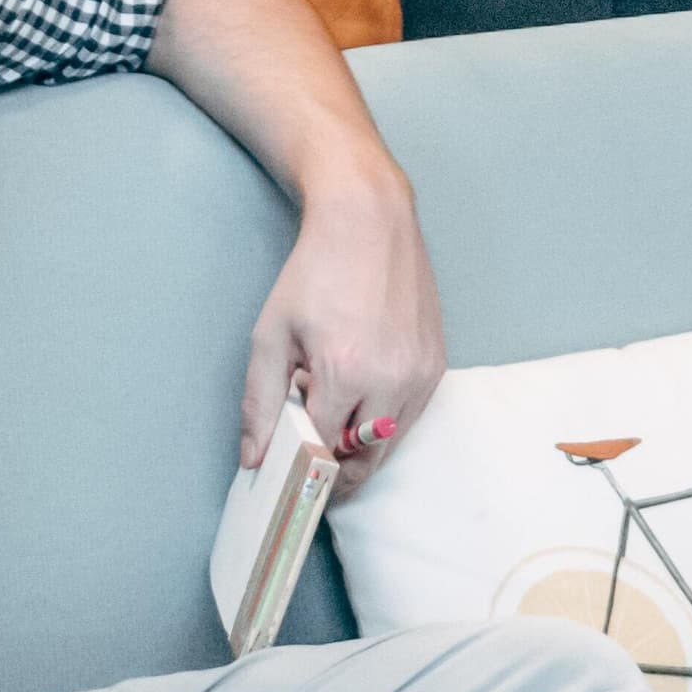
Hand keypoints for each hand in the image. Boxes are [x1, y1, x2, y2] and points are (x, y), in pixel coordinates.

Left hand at [241, 171, 444, 495]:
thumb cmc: (315, 272)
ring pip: (390, 444)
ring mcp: (419, 373)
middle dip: (335, 470)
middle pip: (362, 460)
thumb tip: (255, 459)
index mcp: (343, 372)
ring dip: (361, 445)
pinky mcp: (436, 364)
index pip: (321, 450)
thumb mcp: (271, 333)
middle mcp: (390, 379)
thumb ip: (260, 402)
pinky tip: (363, 393)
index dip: (300, 460)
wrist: (368, 221)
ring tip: (334, 417)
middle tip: (313, 467)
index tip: (288, 467)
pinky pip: (411, 416)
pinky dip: (386, 419)